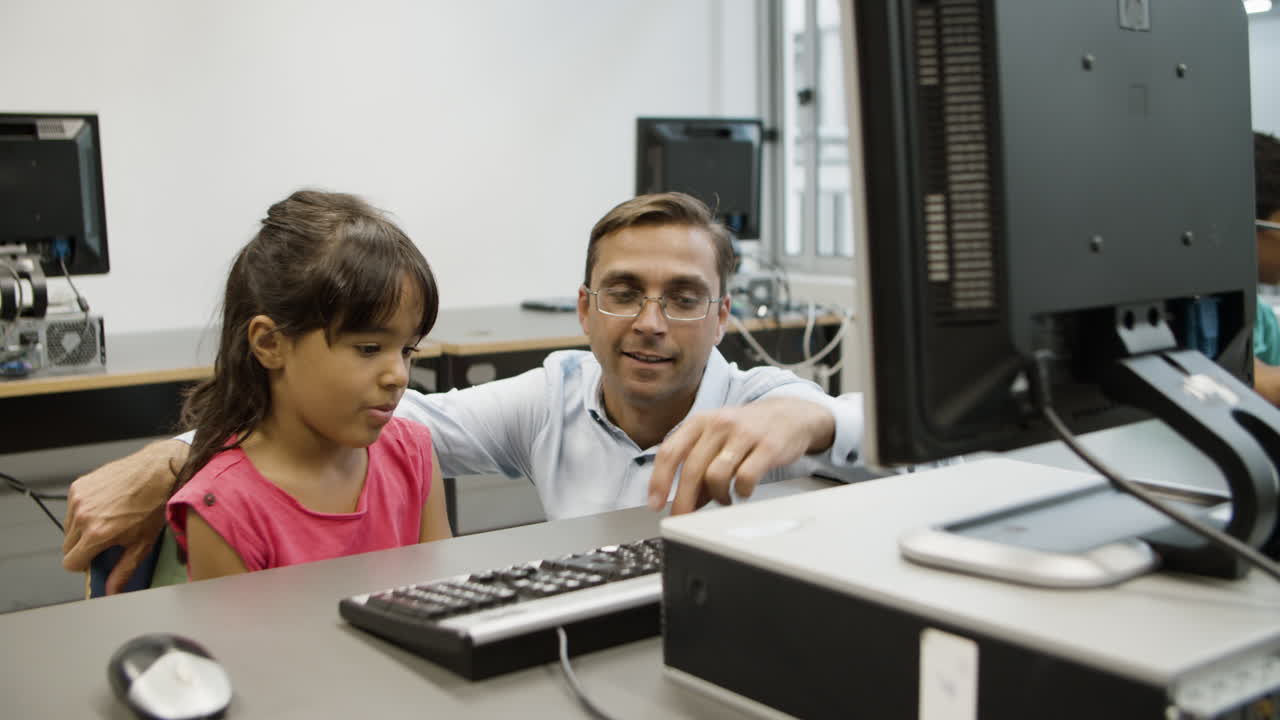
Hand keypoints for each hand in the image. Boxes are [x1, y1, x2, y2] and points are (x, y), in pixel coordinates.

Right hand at [62, 439, 188, 593]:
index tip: (94, 560)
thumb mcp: (142, 544)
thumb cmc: (155, 504)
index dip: (83, 565)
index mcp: (96, 533)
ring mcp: (79, 499)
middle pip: (68, 546)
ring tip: (108, 521)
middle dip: (84, 548)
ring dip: (82, 529)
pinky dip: (84, 510)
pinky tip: (105, 506)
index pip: (70, 563)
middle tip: (106, 540)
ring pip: (68, 527)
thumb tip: (112, 590)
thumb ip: (123, 571)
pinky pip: (72, 507)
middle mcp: (83, 515)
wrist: (160, 471)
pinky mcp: (79, 485)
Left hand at [649, 396, 835, 514]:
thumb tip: (685, 501)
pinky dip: (741, 492)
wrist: (789, 414)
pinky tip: (743, 491)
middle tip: (683, 519)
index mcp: (700, 422)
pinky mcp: (767, 447)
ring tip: (724, 499)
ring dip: (716, 496)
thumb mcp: (716, 438)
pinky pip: (746, 478)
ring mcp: (743, 434)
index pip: (670, 451)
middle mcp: (719, 424)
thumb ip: (698, 465)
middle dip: (684, 500)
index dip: (659, 480)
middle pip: (691, 469)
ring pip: (716, 475)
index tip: (655, 503)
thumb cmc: (747, 430)